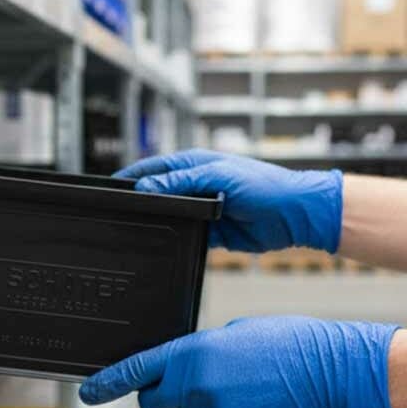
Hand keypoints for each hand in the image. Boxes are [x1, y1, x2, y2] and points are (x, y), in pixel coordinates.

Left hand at [79, 316, 400, 407]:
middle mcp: (194, 385)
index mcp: (189, 353)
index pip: (135, 370)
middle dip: (165, 398)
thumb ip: (195, 354)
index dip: (107, 383)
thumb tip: (179, 371)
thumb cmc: (283, 343)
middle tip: (195, 387)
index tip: (88, 392)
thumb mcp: (228, 335)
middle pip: (155, 406)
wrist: (328, 368)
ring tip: (240, 391)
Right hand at [115, 149, 342, 252]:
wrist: (296, 215)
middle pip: (157, 192)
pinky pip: (185, 234)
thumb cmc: (266, 186)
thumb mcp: (218, 177)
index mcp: (195, 165)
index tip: (111, 187)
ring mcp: (202, 208)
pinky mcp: (210, 231)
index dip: (132, 177)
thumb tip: (146, 187)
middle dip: (140, 200)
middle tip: (117, 211)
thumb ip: (180, 181)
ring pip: (169, 215)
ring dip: (158, 220)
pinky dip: (175, 237)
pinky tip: (163, 242)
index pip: (154, 168)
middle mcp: (195, 185)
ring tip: (136, 228)